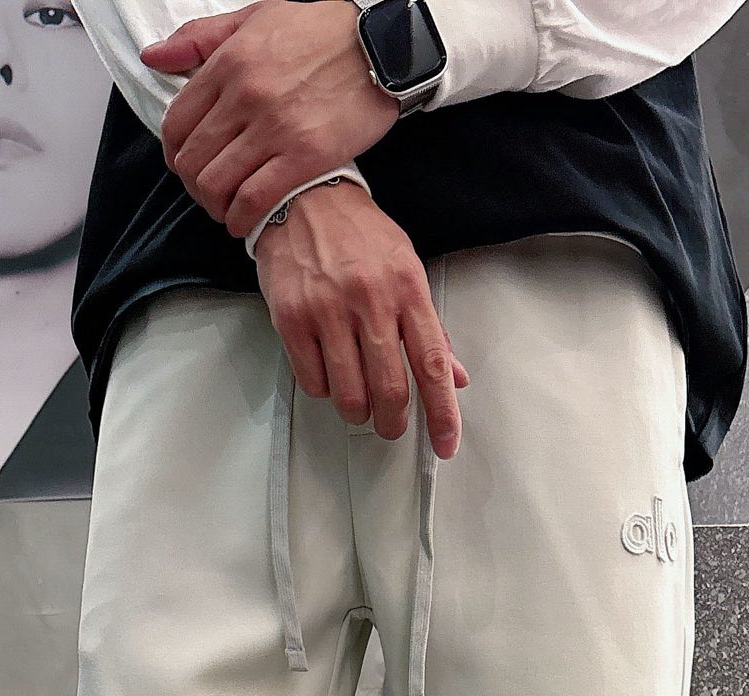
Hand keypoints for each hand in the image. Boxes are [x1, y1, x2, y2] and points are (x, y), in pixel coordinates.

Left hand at [142, 0, 398, 239]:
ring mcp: (274, 128)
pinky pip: (255, 199)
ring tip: (225, 209)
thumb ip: (201, 39)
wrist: (383, 45)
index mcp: (229, 62)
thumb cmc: (321, 30)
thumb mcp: (256, 17)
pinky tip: (243, 222)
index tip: (185, 165)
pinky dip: (241, 218)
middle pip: (193, 160)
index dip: (173, 153)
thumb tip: (153, 57)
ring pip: (217, 184)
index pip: (177, 123)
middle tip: (207, 193)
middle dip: (193, 186)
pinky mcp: (304, 156)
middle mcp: (245, 96)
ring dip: (214, 207)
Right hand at [255, 182, 468, 458]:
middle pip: (390, 389)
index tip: (445, 444)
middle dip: (393, 422)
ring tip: (358, 401)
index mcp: (408, 288)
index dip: (442, 413)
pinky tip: (328, 371)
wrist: (301, 198)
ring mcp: (328, 310)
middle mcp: (371, 300)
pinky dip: (324, 389)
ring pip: (349, 394)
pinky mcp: (292, 319)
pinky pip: (314, 381)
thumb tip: (456, 377)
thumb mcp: (406, 268)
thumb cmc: (357, 235)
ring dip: (357, 411)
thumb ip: (431, 327)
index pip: (432, 365)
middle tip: (390, 426)